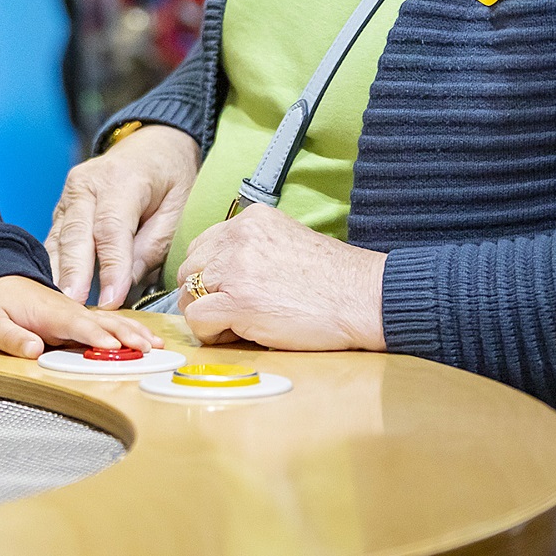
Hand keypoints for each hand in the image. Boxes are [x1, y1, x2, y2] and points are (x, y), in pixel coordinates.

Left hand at [0, 274, 163, 359]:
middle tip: (148, 349)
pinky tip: (147, 339)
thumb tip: (33, 349)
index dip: (94, 336)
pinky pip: (109, 323)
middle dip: (125, 335)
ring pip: (110, 321)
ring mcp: (77, 312)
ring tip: (157, 345)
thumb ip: (11, 338)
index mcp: (48, 312)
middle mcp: (68, 309)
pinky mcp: (81, 317)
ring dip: (134, 332)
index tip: (113, 347)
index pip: (75, 324)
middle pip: (101, 323)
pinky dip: (130, 330)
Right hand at [44, 125, 199, 307]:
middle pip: (77, 234)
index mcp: (121, 179)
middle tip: (74, 306)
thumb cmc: (170, 176)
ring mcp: (70, 193)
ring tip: (59, 305)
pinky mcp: (63, 206)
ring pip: (61, 237)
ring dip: (59, 272)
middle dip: (75, 273)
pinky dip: (54, 263)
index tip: (112, 300)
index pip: (112, 229)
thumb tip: (128, 282)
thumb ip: (153, 243)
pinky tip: (53, 289)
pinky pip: (56, 237)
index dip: (111, 267)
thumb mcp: (178, 206)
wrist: (152, 145)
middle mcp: (88, 183)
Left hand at [175, 203, 386, 350]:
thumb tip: (225, 274)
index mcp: (251, 220)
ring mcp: (235, 268)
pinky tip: (238, 335)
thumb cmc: (334, 279)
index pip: (204, 245)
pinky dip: (210, 333)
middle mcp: (238, 237)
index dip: (213, 274)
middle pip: (191, 267)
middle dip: (205, 293)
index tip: (232, 292)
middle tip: (233, 312)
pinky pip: (197, 319)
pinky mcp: (238, 301)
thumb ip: (254, 248)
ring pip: (189, 292)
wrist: (366, 298)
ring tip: (239, 324)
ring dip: (207, 313)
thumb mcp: (287, 242)